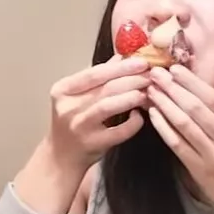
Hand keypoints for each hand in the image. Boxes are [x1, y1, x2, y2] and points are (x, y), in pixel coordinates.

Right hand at [39, 55, 153, 172]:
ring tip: (147, 92)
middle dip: (133, 80)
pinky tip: (140, 116)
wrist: (61, 156)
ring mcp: (79, 126)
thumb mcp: (78, 97)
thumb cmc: (74, 122)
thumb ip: (98, 77)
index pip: (95, 73)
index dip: (121, 67)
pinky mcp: (92, 143)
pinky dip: (133, 122)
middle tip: (152, 76)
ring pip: (109, 105)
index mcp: (63, 90)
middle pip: (105, 87)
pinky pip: (119, 131)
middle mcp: (68, 107)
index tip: (142, 62)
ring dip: (132, 97)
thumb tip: (122, 57)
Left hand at [144, 64, 213, 213]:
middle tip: (155, 73)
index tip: (175, 68)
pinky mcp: (200, 171)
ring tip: (151, 90)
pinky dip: (164, 127)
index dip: (193, 82)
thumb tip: (200, 94)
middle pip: (197, 107)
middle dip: (174, 88)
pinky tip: (153, 115)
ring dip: (164, 104)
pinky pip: (177, 144)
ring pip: (184, 123)